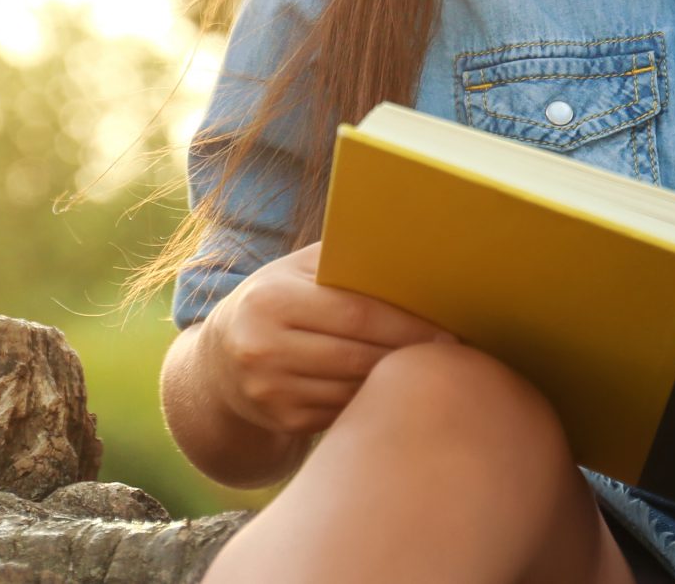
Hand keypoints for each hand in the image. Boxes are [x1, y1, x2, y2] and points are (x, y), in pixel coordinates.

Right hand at [204, 241, 454, 436]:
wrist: (219, 362)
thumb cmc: (276, 302)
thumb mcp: (294, 272)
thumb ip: (343, 261)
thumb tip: (411, 252)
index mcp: (271, 300)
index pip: (356, 312)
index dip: (406, 323)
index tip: (447, 329)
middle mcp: (263, 347)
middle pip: (359, 355)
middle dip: (410, 353)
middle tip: (455, 351)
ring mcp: (271, 391)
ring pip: (355, 388)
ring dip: (397, 381)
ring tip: (433, 370)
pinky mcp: (283, 421)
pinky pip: (344, 410)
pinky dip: (373, 400)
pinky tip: (396, 391)